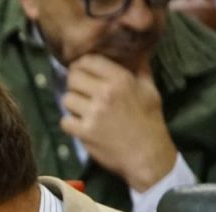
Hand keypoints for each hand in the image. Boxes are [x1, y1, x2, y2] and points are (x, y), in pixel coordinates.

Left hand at [61, 54, 177, 192]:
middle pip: (72, 78)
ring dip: (72, 104)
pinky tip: (79, 124)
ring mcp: (93, 114)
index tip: (81, 71)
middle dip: (74, 83)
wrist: (148, 155)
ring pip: (67, 99)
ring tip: (81, 109)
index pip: (88, 61)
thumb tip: (137, 52)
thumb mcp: (150, 91)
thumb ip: (141, 70)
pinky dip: (70, 123)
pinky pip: (65, 121)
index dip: (81, 65)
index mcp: (120, 80)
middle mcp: (105, 94)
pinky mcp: (85, 133)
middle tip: (80, 91)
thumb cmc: (150, 122)